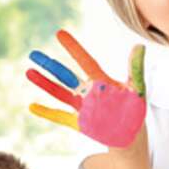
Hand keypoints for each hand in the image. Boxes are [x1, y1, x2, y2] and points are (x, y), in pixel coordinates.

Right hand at [26, 32, 146, 147]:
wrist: (131, 136)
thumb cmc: (135, 110)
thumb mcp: (138, 89)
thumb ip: (136, 69)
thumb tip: (139, 47)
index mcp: (101, 81)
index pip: (85, 61)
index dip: (73, 48)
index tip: (59, 33)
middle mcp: (88, 91)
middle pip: (65, 75)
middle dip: (49, 65)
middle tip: (33, 53)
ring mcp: (82, 107)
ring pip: (60, 92)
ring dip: (45, 84)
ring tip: (29, 72)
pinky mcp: (79, 122)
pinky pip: (60, 116)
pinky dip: (47, 112)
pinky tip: (32, 106)